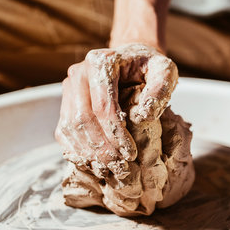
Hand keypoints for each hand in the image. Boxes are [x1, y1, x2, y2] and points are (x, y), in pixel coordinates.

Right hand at [55, 43, 177, 178]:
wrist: (133, 58)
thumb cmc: (150, 66)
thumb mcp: (165, 71)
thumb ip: (160, 89)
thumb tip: (144, 116)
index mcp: (101, 62)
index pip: (103, 106)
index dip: (116, 134)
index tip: (131, 154)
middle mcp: (79, 73)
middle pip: (83, 119)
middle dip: (101, 148)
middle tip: (120, 169)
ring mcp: (69, 87)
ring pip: (70, 128)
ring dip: (88, 153)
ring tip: (108, 171)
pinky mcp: (66, 101)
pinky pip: (64, 131)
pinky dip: (76, 150)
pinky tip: (93, 164)